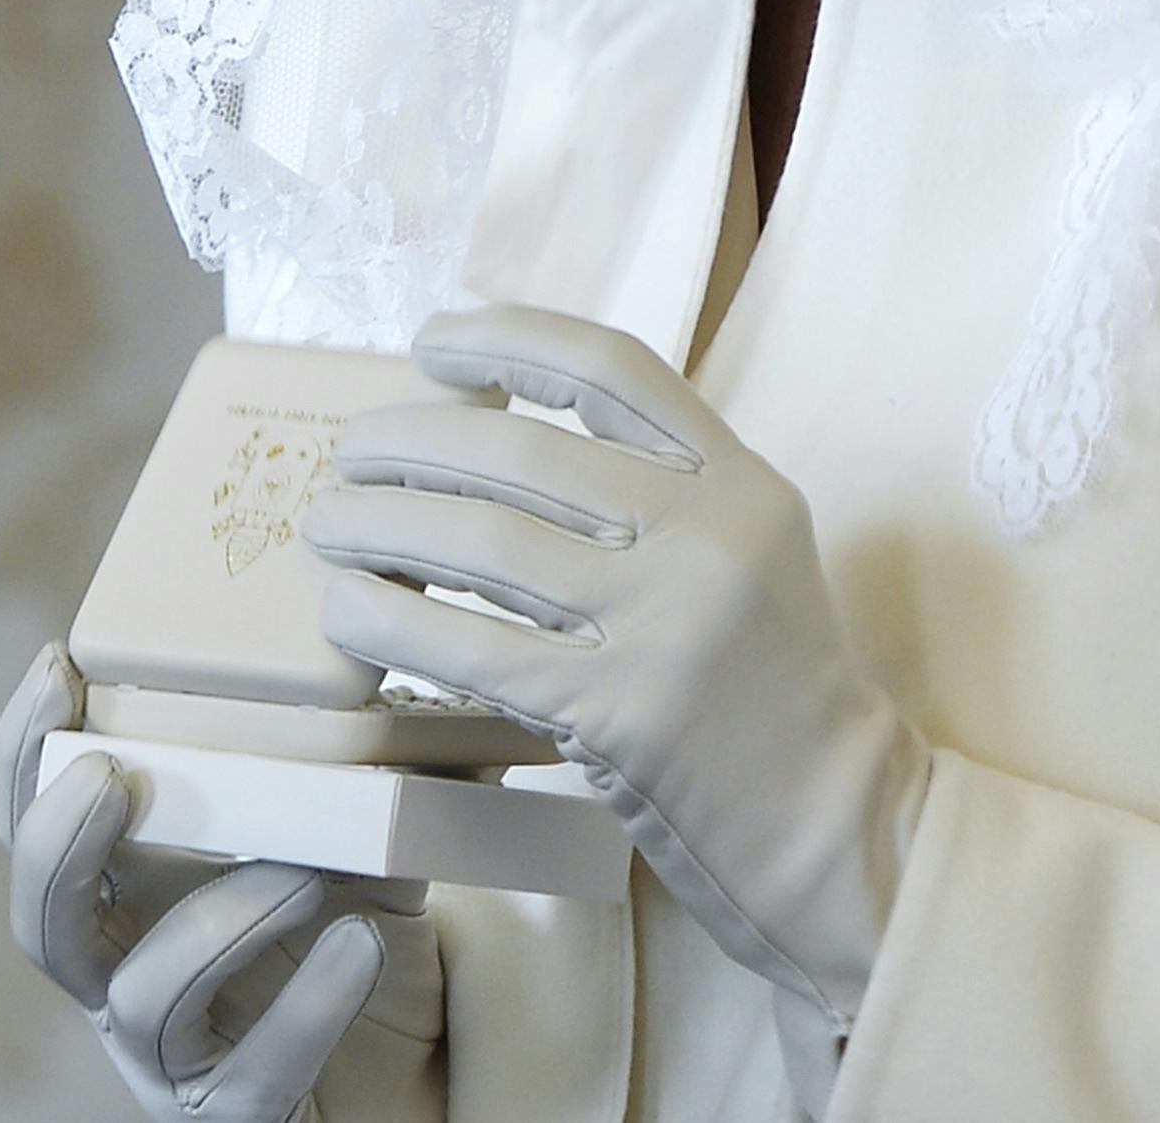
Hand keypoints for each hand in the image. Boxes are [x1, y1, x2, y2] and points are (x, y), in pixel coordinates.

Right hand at [0, 645, 443, 1120]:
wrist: (412, 1075)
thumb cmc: (361, 938)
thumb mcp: (368, 839)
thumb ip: (381, 760)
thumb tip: (446, 661)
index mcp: (138, 891)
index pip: (42, 823)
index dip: (28, 751)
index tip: (59, 663)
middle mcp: (130, 973)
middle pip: (42, 922)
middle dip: (57, 845)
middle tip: (111, 776)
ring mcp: (173, 1055)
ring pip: (145, 995)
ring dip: (220, 920)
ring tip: (308, 868)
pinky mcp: (235, 1113)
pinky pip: (248, 1071)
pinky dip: (305, 1005)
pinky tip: (359, 946)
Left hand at [303, 306, 927, 1076]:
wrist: (832, 820)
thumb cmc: (772, 690)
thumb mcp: (749, 556)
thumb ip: (662, 496)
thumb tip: (501, 444)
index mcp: (742, 483)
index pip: (613, 369)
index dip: (510, 339)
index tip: (434, 344)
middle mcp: (706, 535)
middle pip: (522, 451)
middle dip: (409, 440)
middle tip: (349, 452)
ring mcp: (663, 622)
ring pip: (481, 540)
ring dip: (378, 523)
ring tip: (327, 523)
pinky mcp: (616, 710)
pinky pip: (467, 647)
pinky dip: (386, 619)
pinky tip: (346, 613)